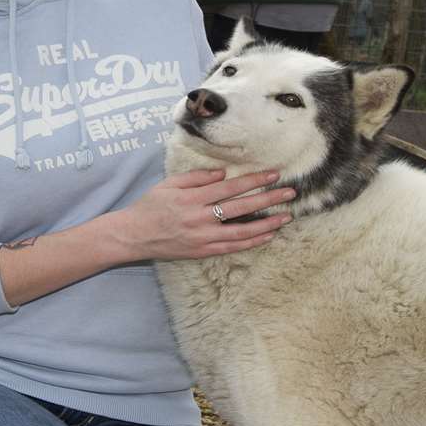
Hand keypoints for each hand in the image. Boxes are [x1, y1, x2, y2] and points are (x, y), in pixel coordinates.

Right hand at [106, 169, 293, 261]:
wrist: (134, 236)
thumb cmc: (151, 206)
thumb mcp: (170, 184)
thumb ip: (197, 178)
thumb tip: (223, 173)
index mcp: (193, 198)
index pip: (230, 187)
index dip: (254, 180)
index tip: (274, 174)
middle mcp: (200, 218)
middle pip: (241, 207)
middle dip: (268, 199)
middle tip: (290, 193)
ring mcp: (203, 237)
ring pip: (241, 231)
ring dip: (266, 224)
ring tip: (286, 217)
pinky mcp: (202, 251)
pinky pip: (232, 247)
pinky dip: (251, 242)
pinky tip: (267, 236)